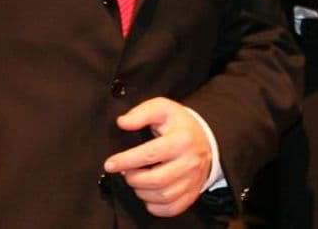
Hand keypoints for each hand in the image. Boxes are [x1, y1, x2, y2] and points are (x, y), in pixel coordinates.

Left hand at [103, 97, 210, 217]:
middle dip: (133, 178)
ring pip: (162, 196)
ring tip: (138, 180)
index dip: (126, 161)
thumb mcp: (163, 109)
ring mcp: (193, 179)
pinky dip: (155, 205)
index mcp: (182, 139)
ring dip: (142, 191)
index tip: (110, 164)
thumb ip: (142, 113)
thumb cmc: (180, 125)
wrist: (207, 139)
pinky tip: (149, 193)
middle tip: (127, 172)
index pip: (150, 154)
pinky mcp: (193, 193)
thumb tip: (123, 122)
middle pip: (155, 180)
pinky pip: (170, 208)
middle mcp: (190, 161)